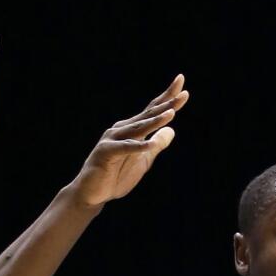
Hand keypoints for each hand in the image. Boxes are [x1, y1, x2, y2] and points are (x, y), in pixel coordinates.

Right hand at [69, 75, 188, 207]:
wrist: (92, 193)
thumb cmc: (116, 176)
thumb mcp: (144, 160)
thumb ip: (156, 145)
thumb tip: (172, 130)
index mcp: (132, 130)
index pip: (152, 111)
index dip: (167, 98)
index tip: (182, 82)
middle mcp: (122, 130)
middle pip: (148, 115)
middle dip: (166, 104)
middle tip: (183, 92)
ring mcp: (113, 139)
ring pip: (138, 129)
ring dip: (154, 121)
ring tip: (171, 113)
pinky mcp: (106, 152)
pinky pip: (124, 148)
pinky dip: (138, 146)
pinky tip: (151, 144)